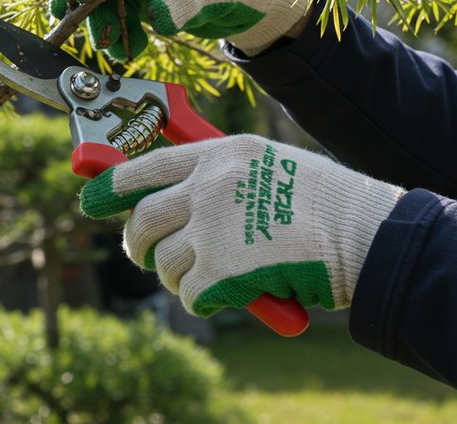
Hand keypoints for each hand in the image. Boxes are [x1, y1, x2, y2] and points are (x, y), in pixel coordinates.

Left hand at [79, 135, 403, 314]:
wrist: (365, 234)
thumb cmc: (327, 203)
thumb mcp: (270, 167)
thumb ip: (223, 178)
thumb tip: (179, 203)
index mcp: (220, 154)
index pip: (146, 165)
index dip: (111, 185)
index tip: (91, 198)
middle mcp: (207, 186)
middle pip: (141, 219)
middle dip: (135, 244)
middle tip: (145, 256)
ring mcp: (211, 229)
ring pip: (162, 262)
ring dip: (177, 277)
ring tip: (204, 278)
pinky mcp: (220, 271)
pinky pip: (189, 294)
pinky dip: (202, 301)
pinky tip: (227, 295)